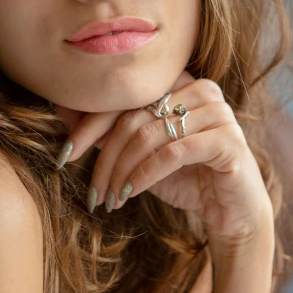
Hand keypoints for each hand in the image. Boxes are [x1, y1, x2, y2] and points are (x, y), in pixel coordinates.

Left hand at [60, 70, 273, 249]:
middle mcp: (199, 88)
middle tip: (92, 192)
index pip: (123, 97)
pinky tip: (129, 195)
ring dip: (122, 172)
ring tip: (109, 199)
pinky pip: (173, 152)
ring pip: (149, 135)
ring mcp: (217, 111)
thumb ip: (109, 131)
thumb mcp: (139, 153)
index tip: (64, 156)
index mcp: (177, 82)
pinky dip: (144, 175)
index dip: (89, 126)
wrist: (231, 210)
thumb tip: (61, 107)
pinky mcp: (228, 139)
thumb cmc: (183, 177)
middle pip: (133, 116)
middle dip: (104, 158)